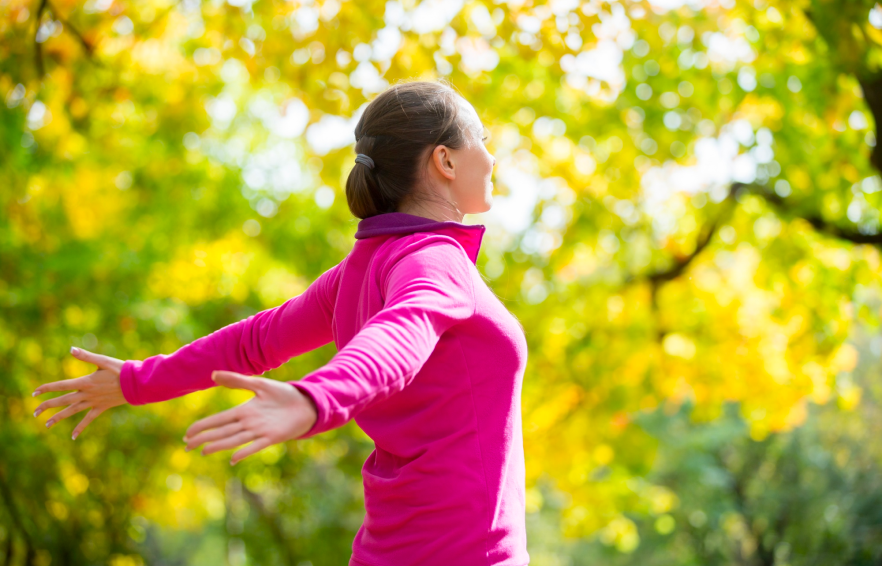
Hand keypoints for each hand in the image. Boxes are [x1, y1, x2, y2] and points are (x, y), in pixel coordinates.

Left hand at [33, 346, 126, 438]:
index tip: (34, 393)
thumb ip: (86, 356)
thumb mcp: (103, 360)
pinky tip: (73, 437)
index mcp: (85, 382)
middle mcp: (86, 394)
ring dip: (58, 418)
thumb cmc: (120, 369)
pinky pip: (88, 419)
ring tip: (46, 424)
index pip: (60, 385)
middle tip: (34, 412)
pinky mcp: (101, 407)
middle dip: (47, 406)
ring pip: (72, 411)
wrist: (136, 383)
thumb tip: (71, 349)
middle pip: (62, 401)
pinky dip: (80, 428)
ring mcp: (93, 402)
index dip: (46, 388)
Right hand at [183, 371, 317, 464]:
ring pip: (235, 439)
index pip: (219, 419)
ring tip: (203, 451)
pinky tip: (233, 459)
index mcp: (244, 411)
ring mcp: (260, 431)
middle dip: (204, 438)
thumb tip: (213, 374)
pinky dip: (245, 452)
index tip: (188, 433)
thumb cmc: (282, 394)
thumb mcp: (259, 384)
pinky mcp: (272, 437)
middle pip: (222, 431)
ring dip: (219, 445)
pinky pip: (256, 446)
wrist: (305, 403)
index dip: (203, 425)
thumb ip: (237, 381)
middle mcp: (249, 423)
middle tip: (187, 446)